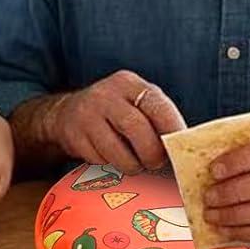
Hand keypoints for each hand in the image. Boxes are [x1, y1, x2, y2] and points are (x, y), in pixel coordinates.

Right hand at [45, 71, 185, 173]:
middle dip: (151, 153)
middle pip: (137, 129)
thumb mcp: (135, 103)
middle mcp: (106, 95)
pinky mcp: (73, 136)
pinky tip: (111, 158)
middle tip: (155, 163)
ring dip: (132, 165)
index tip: (177, 147)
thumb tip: (182, 145)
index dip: (172, 130)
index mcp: (128, 83)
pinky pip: (99, 159)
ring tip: (136, 165)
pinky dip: (110, 165)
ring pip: (117, 150)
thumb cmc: (115, 112)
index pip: (157, 105)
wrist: (67, 113)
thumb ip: (156, 117)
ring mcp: (86, 114)